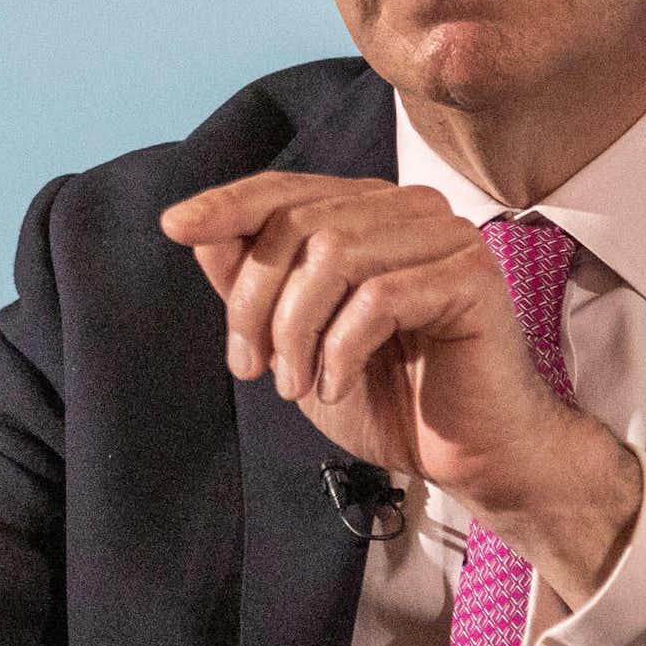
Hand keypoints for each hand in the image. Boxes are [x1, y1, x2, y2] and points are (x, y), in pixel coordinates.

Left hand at [159, 170, 642, 603]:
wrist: (470, 456)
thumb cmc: (384, 396)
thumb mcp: (292, 340)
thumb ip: (250, 282)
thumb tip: (195, 229)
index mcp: (365, 213)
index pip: (283, 190)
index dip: (225, 204)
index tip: (173, 226)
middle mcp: (406, 209)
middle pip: (296, 225)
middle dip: (254, 301)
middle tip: (249, 367)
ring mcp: (445, 236)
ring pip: (331, 255)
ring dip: (294, 331)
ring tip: (292, 385)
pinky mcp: (472, 275)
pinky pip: (378, 296)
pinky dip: (340, 349)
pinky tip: (336, 385)